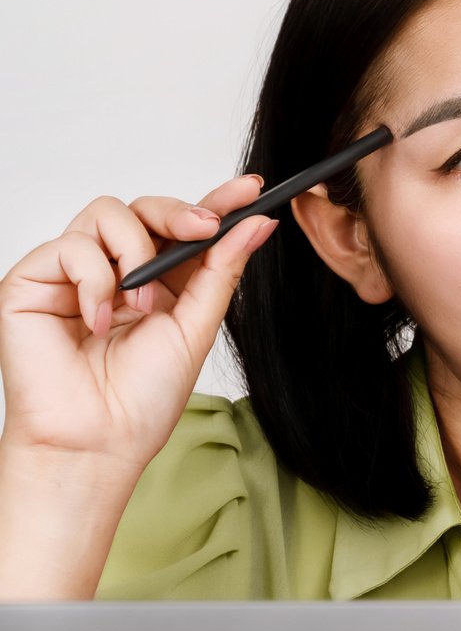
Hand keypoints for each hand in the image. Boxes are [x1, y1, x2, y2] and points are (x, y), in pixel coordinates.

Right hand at [0, 177, 278, 470]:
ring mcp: (73, 273)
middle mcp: (114, 270)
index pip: (183, 227)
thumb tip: (257, 223)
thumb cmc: (142, 397)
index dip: (216, 203)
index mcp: (158, 280)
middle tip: (206, 227)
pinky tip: (98, 319)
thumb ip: (221, 271)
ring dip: (136, 252)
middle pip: (144, 207)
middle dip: (179, 212)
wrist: (97, 440)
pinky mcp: (33, 280)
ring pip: (106, 213)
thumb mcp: (196, 327)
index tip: (251, 189)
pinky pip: (70, 247)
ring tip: (141, 305)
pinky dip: (94, 280)